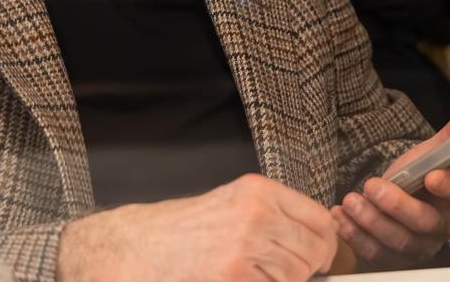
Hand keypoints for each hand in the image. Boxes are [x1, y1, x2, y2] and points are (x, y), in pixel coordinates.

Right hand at [57, 173, 337, 281]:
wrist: (140, 247)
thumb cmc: (184, 230)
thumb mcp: (232, 206)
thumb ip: (274, 216)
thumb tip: (322, 240)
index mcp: (257, 191)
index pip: (320, 220)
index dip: (323, 244)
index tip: (315, 256)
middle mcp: (256, 214)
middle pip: (315, 253)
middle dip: (303, 269)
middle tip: (275, 270)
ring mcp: (246, 247)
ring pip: (297, 277)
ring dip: (280, 281)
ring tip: (249, 273)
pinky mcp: (234, 276)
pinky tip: (236, 278)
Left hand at [333, 122, 449, 269]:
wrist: (392, 197)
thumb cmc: (414, 176)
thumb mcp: (428, 156)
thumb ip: (442, 144)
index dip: (447, 188)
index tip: (430, 177)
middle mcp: (437, 230)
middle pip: (424, 224)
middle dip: (397, 206)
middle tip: (371, 186)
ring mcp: (414, 248)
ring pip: (398, 242)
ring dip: (370, 222)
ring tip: (350, 201)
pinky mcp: (389, 258)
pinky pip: (375, 255)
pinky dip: (355, 236)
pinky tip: (339, 217)